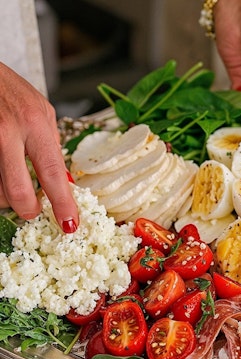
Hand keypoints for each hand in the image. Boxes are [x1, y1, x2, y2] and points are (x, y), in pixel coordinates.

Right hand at [0, 63, 77, 231]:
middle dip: (27, 209)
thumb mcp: (41, 110)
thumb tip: (64, 181)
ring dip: (5, 196)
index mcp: (35, 123)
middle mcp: (8, 131)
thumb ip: (51, 145)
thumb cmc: (8, 89)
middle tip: (32, 210)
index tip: (70, 224)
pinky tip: (1, 171)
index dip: (62, 204)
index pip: (53, 174)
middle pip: (17, 191)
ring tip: (12, 181)